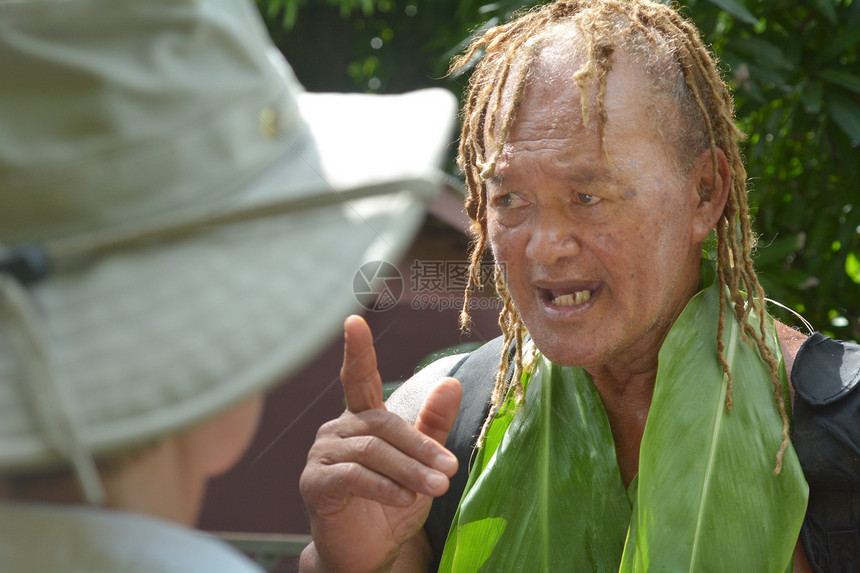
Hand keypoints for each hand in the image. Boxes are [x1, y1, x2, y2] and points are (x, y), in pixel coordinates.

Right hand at [299, 315, 461, 572]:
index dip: (357, 351)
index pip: (359, 379)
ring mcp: (322, 456)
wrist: (367, 555)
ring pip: (370, 450)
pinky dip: (382, 486)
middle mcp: (337, 430)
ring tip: (436, 488)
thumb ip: (432, 425)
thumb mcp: (421, 464)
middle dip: (419, 447)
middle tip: (449, 470)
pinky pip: (352, 476)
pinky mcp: (314, 484)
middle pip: (382, 424)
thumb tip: (451, 383)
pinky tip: (403, 499)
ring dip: (408, 470)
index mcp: (361, 419)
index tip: (353, 321)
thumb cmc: (392, 505)